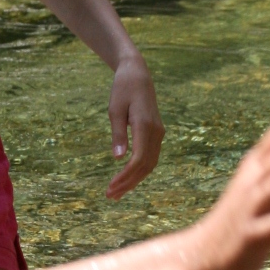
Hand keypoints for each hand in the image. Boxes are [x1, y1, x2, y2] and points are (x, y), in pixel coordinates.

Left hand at [107, 53, 163, 199]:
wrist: (137, 74)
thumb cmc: (122, 89)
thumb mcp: (114, 109)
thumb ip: (118, 134)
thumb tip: (118, 159)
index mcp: (145, 125)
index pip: (138, 159)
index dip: (125, 176)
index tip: (111, 187)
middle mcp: (156, 132)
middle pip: (145, 166)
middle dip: (128, 183)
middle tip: (110, 196)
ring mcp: (159, 133)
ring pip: (150, 164)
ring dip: (134, 180)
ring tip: (117, 192)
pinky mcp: (157, 133)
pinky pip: (150, 157)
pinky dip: (139, 171)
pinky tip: (127, 179)